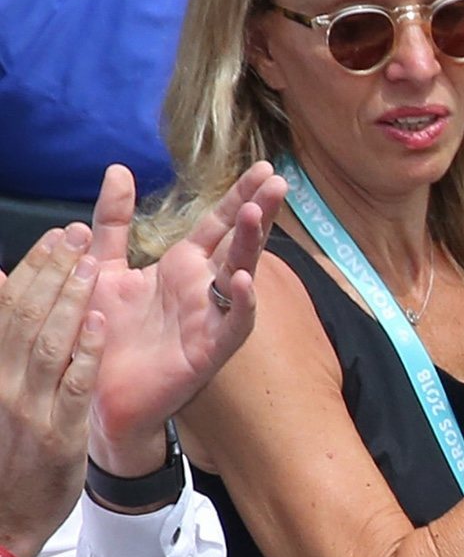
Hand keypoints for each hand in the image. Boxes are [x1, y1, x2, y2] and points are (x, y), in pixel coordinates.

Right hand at [0, 226, 104, 556]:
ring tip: (91, 263)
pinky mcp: (57, 434)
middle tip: (78, 234)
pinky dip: (86, 352)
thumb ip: (5, 346)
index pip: (9, 307)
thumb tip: (1, 288)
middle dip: (53, 271)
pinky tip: (101, 323)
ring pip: (48, 343)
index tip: (57, 236)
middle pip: (27, 315)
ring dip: (70, 300)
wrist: (4, 520)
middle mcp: (4, 382)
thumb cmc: (7, 452)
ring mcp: (29, 408)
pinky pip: (73, 386)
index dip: (33, 268)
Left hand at [84, 162, 285, 476]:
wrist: (93, 388)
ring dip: (251, 245)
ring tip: (255, 213)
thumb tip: (119, 170)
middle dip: (258, 211)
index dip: (239, 195)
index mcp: (184, 267)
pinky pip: (233, 324)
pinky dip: (241, 303)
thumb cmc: (104, 331)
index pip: (218, 224)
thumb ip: (113, 220)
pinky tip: (244, 280)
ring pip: (241, 275)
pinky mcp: (209, 350)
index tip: (263, 167)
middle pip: (239, 242)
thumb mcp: (103, 265)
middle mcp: (205, 288)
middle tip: (277, 180)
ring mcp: (211, 318)